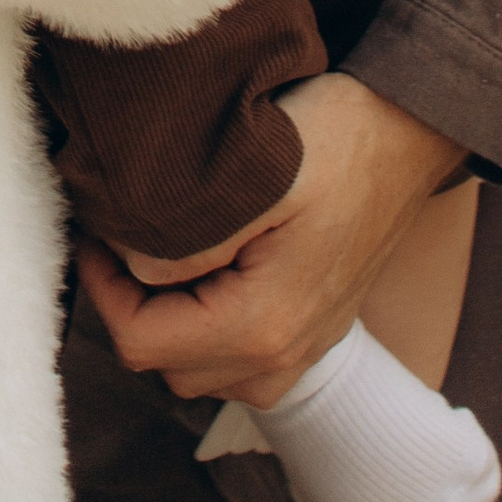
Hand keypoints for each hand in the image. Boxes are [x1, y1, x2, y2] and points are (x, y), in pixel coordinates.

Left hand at [75, 72, 462, 404]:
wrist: (406, 135)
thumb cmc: (336, 139)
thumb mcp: (258, 172)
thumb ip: (190, 236)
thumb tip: (132, 268)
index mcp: (263, 325)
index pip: (141, 343)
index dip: (101, 288)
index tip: (96, 229)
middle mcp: (281, 359)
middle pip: (163, 363)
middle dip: (131, 302)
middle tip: (126, 230)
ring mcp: (298, 355)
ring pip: (194, 366)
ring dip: (166, 314)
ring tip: (165, 241)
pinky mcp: (305, 337)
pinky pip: (229, 357)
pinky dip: (201, 321)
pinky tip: (205, 260)